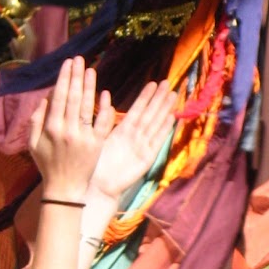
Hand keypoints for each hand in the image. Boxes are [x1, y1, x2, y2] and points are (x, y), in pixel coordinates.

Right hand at [27, 57, 115, 196]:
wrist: (64, 188)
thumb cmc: (47, 164)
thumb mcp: (33, 143)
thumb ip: (36, 119)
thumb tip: (46, 97)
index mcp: (51, 128)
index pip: (59, 97)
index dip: (64, 78)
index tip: (67, 63)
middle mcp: (67, 130)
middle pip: (73, 97)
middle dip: (76, 75)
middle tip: (80, 59)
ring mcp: (83, 137)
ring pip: (87, 106)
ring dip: (90, 86)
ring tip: (91, 69)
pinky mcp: (97, 144)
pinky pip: (102, 122)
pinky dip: (104, 108)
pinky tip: (105, 93)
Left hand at [88, 81, 177, 199]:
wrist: (99, 185)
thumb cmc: (96, 162)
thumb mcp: (100, 135)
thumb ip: (105, 116)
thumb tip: (105, 94)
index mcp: (122, 130)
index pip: (137, 109)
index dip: (145, 96)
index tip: (153, 83)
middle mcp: (134, 136)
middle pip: (150, 113)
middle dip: (159, 99)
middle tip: (168, 83)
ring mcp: (142, 146)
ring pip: (155, 124)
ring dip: (164, 110)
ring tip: (173, 95)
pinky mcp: (147, 158)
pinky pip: (157, 140)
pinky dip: (164, 129)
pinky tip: (172, 118)